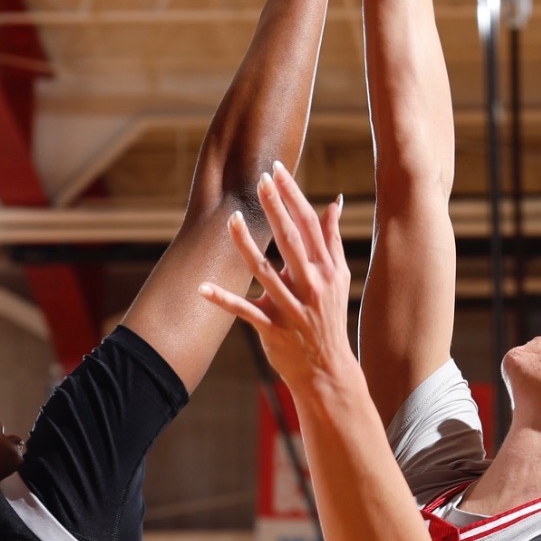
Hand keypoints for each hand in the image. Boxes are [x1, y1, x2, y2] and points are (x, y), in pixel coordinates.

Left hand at [198, 162, 356, 397]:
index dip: (293, 196)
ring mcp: (291, 307)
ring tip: (232, 219)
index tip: (276, 171)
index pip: (309, 225)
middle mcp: (311, 285)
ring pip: (265, 271)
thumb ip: (331, 239)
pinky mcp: (272, 329)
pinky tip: (202, 287)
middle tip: (259, 180)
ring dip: (246, 245)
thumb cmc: (328, 318)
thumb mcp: (338, 278)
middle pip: (291, 240)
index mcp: (325, 269)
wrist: (327, 369)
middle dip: (276, 209)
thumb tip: (333, 202)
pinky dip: (223, 300)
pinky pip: (245, 311)